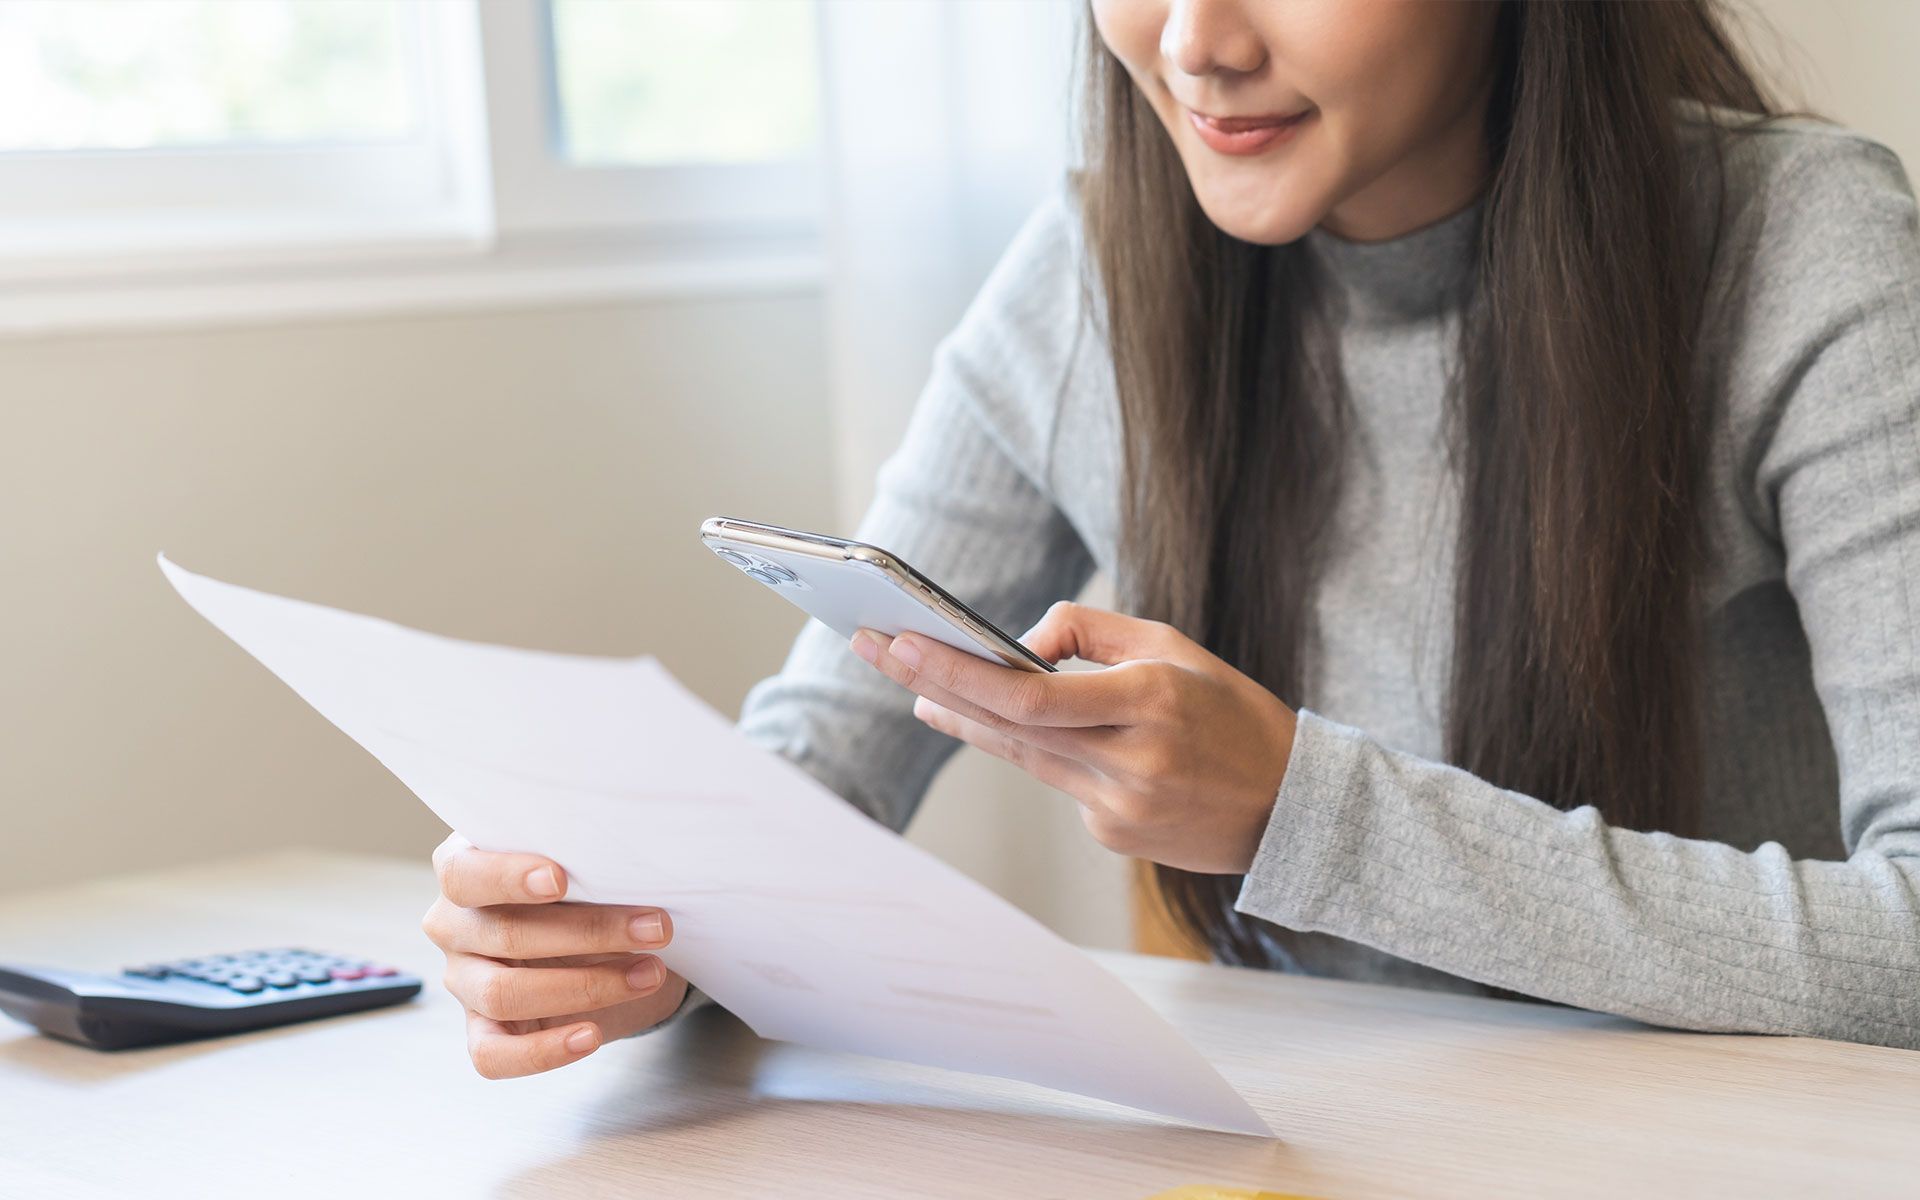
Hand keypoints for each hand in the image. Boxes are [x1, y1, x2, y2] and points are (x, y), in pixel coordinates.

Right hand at [421, 833, 688, 1077]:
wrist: (607, 941)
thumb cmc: (588, 889)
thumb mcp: (585, 867)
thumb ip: (584, 865)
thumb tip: (627, 871)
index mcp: (463, 868)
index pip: (463, 873)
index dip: (507, 877)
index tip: (560, 879)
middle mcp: (453, 925)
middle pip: (504, 933)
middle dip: (589, 932)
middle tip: (656, 928)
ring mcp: (463, 980)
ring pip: (503, 993)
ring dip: (586, 987)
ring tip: (647, 974)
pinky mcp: (482, 1031)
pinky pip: (494, 1055)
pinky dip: (544, 1051)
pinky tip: (591, 1036)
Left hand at [850, 602, 1296, 873]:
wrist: (1289, 805)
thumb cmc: (1229, 711)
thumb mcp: (1173, 646)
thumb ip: (1089, 633)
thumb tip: (1015, 647)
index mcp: (1151, 701)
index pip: (1031, 695)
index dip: (959, 673)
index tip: (905, 643)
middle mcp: (1131, 760)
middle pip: (1009, 727)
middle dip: (936, 683)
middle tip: (877, 649)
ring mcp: (1119, 807)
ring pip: (1023, 757)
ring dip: (966, 720)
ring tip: (917, 687)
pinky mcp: (1113, 836)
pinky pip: (1060, 784)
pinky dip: (1045, 753)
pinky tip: (1047, 736)